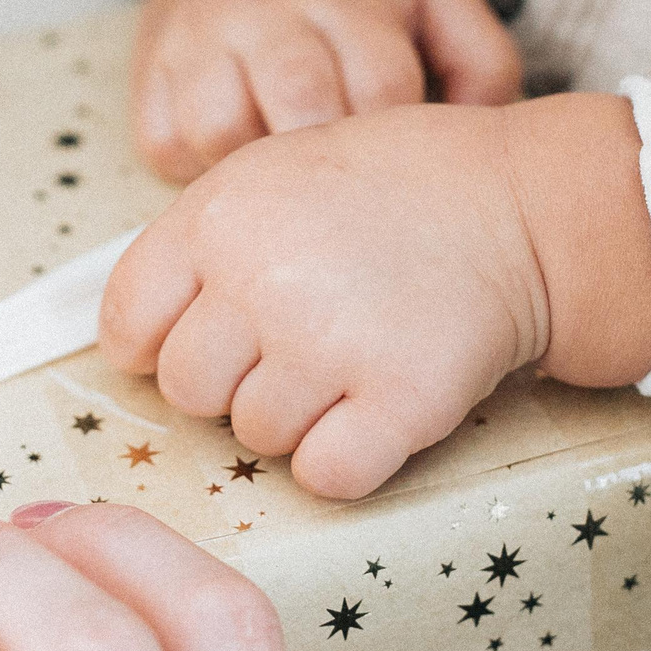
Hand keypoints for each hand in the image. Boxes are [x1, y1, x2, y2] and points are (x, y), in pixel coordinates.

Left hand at [100, 93, 650, 498]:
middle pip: (188, 392)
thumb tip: (131, 341)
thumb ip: (197, 245)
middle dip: (235, 382)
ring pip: (255, 439)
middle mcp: (261, 280)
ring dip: (298, 418)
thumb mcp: (272, 174)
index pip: (128, 326)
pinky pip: (324, 477)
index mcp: (218, 216)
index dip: (163, 345)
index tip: (212, 337)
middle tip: (300, 344)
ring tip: (350, 361)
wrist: (522, 207)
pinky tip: (377, 408)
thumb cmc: (394, 191)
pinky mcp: (399, 402)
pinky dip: (347, 460)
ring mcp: (329, 344)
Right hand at [128, 0, 520, 182]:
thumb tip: (483, 139)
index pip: (382, 87)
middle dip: (329, 161)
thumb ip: (482, 61)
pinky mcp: (148, 69)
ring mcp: (198, 39)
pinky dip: (195, 168)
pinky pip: (162, 144)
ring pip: (217, 130)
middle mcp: (267, 13)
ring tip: (284, 177)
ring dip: (253, 168)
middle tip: (346, 193)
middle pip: (298, 104)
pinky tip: (232, 160)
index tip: (404, 166)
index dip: (398, 141)